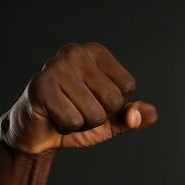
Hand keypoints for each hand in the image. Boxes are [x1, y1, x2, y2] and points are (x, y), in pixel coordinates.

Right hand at [0, 42, 157, 155]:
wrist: (37, 133)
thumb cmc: (75, 119)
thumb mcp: (112, 121)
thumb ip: (133, 117)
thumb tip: (147, 114)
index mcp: (95, 52)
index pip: (128, 86)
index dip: (116, 105)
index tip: (94, 101)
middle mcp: (75, 52)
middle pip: (114, 100)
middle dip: (99, 117)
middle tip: (77, 110)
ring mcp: (56, 66)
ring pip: (95, 114)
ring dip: (82, 124)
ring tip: (65, 113)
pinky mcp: (41, 86)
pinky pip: (74, 121)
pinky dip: (66, 128)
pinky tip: (54, 117)